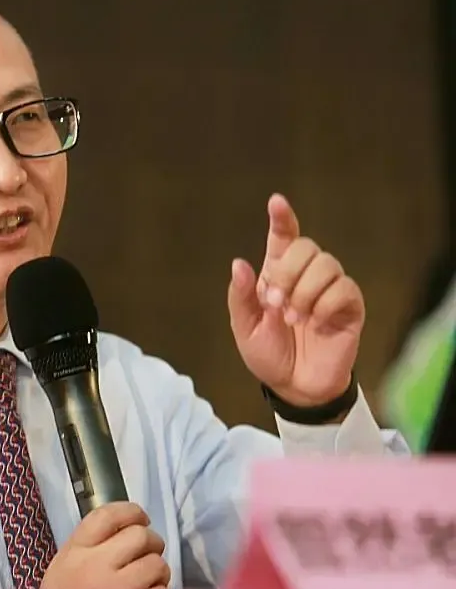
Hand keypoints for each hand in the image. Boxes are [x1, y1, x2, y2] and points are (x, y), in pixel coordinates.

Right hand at [38, 502, 171, 588]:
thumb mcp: (65, 567)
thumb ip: (91, 545)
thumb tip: (135, 525)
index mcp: (74, 552)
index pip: (107, 515)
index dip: (131, 511)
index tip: (141, 518)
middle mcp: (93, 566)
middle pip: (140, 535)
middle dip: (151, 544)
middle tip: (147, 556)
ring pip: (157, 564)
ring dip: (158, 574)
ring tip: (145, 586)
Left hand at [227, 194, 364, 406]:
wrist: (293, 386)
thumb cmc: (268, 354)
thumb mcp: (245, 327)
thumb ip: (241, 296)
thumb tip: (239, 263)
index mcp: (277, 275)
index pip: (283, 238)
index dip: (282, 218)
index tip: (276, 202)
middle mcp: (305, 276)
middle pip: (305, 247)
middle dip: (286, 274)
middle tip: (274, 304)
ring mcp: (329, 290)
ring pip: (326, 265)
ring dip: (304, 293)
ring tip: (293, 319)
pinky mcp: (350, 307)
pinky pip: (344, 289)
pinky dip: (324, 306)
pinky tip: (315, 324)